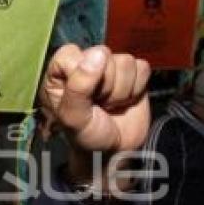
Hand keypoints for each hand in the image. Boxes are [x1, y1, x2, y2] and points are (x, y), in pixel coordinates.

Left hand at [39, 45, 150, 181]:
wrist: (114, 151)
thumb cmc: (86, 135)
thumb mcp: (73, 116)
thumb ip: (78, 86)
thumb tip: (97, 54)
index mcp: (60, 72)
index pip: (71, 53)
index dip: (81, 74)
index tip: (83, 97)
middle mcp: (84, 64)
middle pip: (102, 54)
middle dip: (104, 85)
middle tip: (98, 104)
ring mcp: (110, 67)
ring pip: (125, 61)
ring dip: (121, 90)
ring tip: (110, 104)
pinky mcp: (133, 73)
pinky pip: (142, 67)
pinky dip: (137, 88)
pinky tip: (125, 100)